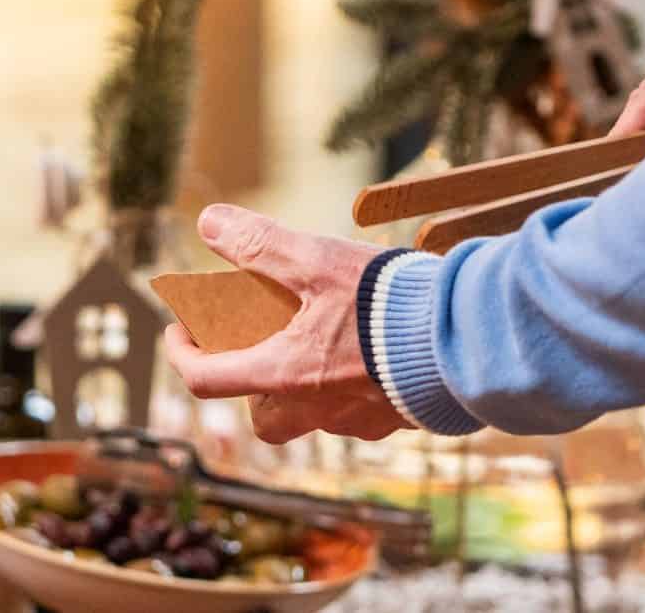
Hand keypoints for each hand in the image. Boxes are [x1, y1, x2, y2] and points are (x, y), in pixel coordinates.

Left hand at [161, 204, 410, 445]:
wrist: (463, 337)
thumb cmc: (385, 303)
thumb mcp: (317, 261)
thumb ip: (262, 244)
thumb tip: (209, 223)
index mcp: (285, 374)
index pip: (208, 380)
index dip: (183, 355)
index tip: (181, 332)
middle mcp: (315, 409)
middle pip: (263, 418)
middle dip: (251, 387)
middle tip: (259, 346)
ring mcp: (358, 421)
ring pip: (312, 417)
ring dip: (303, 386)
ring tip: (319, 341)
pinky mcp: (397, 419)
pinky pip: (360, 412)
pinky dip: (352, 386)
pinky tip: (371, 352)